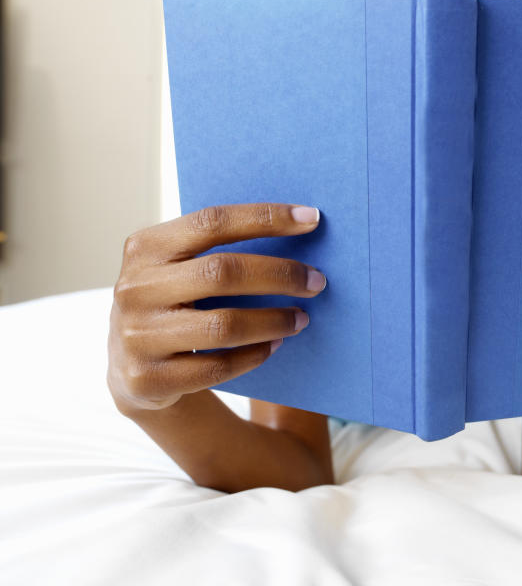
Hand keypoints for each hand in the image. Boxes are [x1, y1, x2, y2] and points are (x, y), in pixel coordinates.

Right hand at [107, 203, 325, 412]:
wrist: (130, 369)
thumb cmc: (174, 303)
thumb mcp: (177, 269)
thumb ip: (217, 250)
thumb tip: (299, 231)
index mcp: (146, 248)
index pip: (212, 222)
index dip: (266, 218)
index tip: (312, 219)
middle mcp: (135, 289)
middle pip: (222, 273)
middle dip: (280, 275)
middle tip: (317, 281)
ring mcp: (138, 336)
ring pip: (224, 325)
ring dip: (274, 321)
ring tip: (302, 318)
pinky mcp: (148, 379)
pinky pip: (217, 367)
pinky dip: (254, 355)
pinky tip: (275, 346)